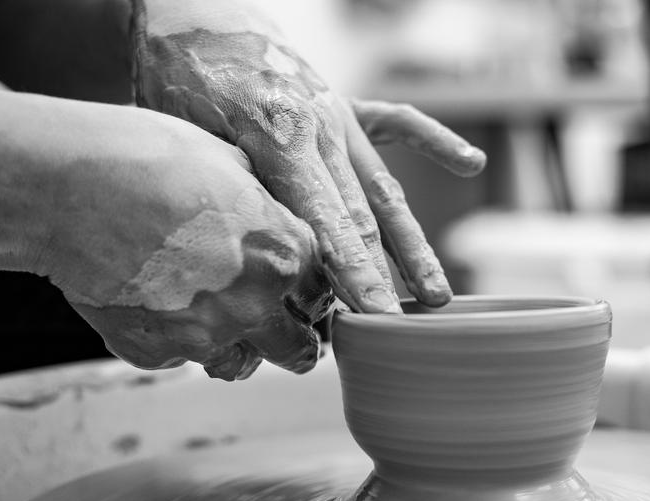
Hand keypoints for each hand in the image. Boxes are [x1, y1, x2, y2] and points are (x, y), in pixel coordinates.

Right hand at [32, 102, 332, 378]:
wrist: (64, 187)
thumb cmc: (146, 157)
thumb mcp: (230, 162)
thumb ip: (267, 207)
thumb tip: (276, 220)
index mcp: (282, 255)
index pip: (321, 296)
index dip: (312, 296)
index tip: (302, 298)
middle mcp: (254, 304)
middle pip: (299, 350)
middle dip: (294, 339)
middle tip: (281, 328)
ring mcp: (204, 336)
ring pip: (242, 365)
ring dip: (239, 348)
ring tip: (214, 318)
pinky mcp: (154, 353)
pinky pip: (181, 358)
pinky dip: (176, 341)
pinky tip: (156, 303)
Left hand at [130, 1, 485, 311]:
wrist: (197, 17)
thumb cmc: (180, 81)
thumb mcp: (187, 138)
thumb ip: (233, 193)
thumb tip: (265, 259)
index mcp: (280, 139)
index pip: (324, 220)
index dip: (352, 271)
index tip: (374, 314)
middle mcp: (321, 131)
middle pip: (361, 216)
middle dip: (383, 275)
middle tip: (403, 322)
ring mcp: (340, 118)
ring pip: (384, 191)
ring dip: (411, 244)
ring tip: (436, 293)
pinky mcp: (347, 105)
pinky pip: (399, 123)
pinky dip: (434, 142)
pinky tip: (468, 163)